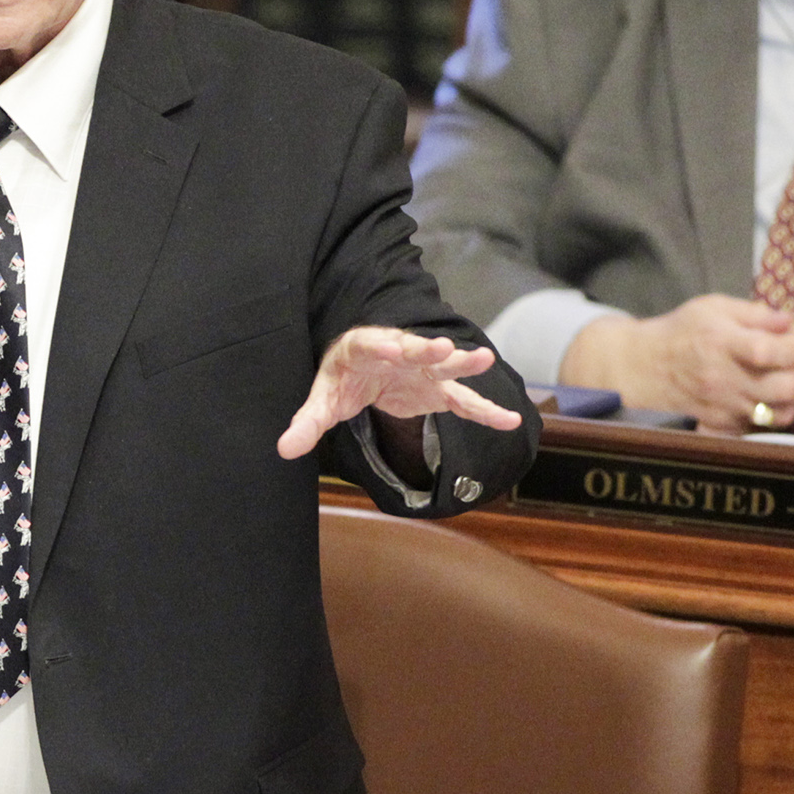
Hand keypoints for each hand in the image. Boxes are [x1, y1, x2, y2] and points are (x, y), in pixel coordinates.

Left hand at [277, 327, 522, 460]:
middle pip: (413, 348)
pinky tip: (509, 420)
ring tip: (484, 359)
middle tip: (443, 347)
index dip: (380, 344)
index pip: (371, 343)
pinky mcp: (437, 389)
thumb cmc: (342, 379)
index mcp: (364, 348)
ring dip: (462, 363)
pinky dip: (485, 411)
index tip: (391, 345)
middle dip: (427, 349)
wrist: (363, 371)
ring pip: (444, 365)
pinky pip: (463, 401)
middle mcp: (398, 351)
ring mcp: (422, 369)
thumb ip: (307, 423)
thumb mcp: (322, 400)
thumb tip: (284, 450)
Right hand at [559, 295, 793, 432]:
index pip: (774, 352)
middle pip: (787, 389)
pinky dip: (764, 417)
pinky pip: (758, 428)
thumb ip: (753, 313)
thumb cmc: (681, 332)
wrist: (640, 367)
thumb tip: (788, 321)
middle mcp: (724, 378)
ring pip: (779, 414)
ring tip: (775, 386)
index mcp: (724, 343)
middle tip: (788, 369)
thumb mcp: (712, 308)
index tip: (791, 347)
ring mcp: (722, 405)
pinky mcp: (719, 424)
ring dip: (785, 401)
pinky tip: (756, 400)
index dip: (793, 350)